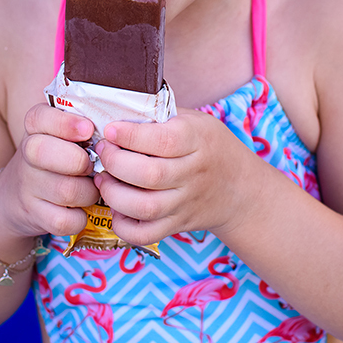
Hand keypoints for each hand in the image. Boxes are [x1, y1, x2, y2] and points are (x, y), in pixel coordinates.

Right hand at [0, 103, 100, 240]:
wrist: (16, 197)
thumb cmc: (58, 158)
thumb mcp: (64, 135)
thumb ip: (88, 124)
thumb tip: (124, 126)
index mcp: (37, 127)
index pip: (39, 117)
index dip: (64, 123)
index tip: (88, 129)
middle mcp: (27, 153)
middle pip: (44, 152)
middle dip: (79, 161)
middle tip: (93, 166)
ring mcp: (27, 185)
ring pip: (64, 190)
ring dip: (88, 192)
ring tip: (93, 188)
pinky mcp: (32, 214)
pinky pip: (63, 220)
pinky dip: (79, 218)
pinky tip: (81, 210)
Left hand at [93, 109, 255, 245]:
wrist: (241, 189)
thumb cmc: (210, 146)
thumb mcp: (196, 121)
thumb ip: (162, 115)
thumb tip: (117, 108)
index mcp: (198, 140)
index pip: (164, 140)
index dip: (131, 135)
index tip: (110, 129)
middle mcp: (194, 173)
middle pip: (150, 174)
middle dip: (115, 162)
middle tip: (102, 152)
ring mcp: (186, 202)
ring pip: (145, 207)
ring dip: (114, 194)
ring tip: (103, 179)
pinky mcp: (178, 224)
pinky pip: (146, 233)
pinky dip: (124, 225)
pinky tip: (116, 209)